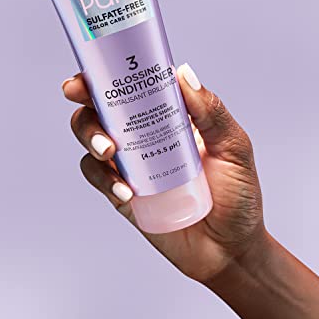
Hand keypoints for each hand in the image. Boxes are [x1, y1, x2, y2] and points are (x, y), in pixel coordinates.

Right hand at [63, 63, 265, 282]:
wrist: (230, 248)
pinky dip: (103, 178)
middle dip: (85, 101)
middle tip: (80, 98)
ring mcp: (131, 164)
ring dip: (91, 136)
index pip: (133, 87)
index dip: (106, 74)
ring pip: (92, 139)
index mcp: (168, 116)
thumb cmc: (237, 194)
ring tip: (109, 150)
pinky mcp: (122, 193)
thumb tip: (183, 72)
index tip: (91, 70)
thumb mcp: (233, 147)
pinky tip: (125, 190)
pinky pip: (98, 177)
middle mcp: (144, 135)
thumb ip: (211, 111)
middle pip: (101, 109)